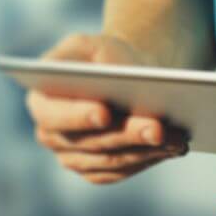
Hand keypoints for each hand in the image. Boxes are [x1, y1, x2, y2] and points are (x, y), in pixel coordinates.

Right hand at [26, 33, 188, 184]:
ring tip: (175, 137)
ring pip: (110, 160)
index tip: (104, 112)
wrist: (126, 80)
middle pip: (88, 142)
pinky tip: (173, 147)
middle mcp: (49, 135)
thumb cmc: (106, 58)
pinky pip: (122, 171)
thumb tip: (90, 75)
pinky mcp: (96, 171)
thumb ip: (81, 52)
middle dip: (126, 134)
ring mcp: (71, 158)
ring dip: (144, 149)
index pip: (53, 115)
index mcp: (40, 101)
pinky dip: (149, 159)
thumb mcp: (91, 44)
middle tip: (157, 127)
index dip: (78, 116)